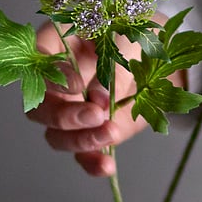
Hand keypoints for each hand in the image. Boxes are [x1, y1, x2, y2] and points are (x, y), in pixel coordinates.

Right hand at [28, 19, 179, 176]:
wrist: (164, 55)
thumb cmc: (138, 35)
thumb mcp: (128, 42)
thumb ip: (112, 69)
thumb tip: (97, 100)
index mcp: (59, 42)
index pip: (37, 59)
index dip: (49, 76)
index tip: (76, 84)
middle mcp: (59, 79)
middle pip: (40, 106)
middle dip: (63, 116)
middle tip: (94, 114)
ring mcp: (73, 108)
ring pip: (57, 134)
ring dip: (79, 140)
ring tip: (109, 133)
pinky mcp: (92, 130)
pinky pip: (83, 152)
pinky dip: (92, 162)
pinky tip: (106, 166)